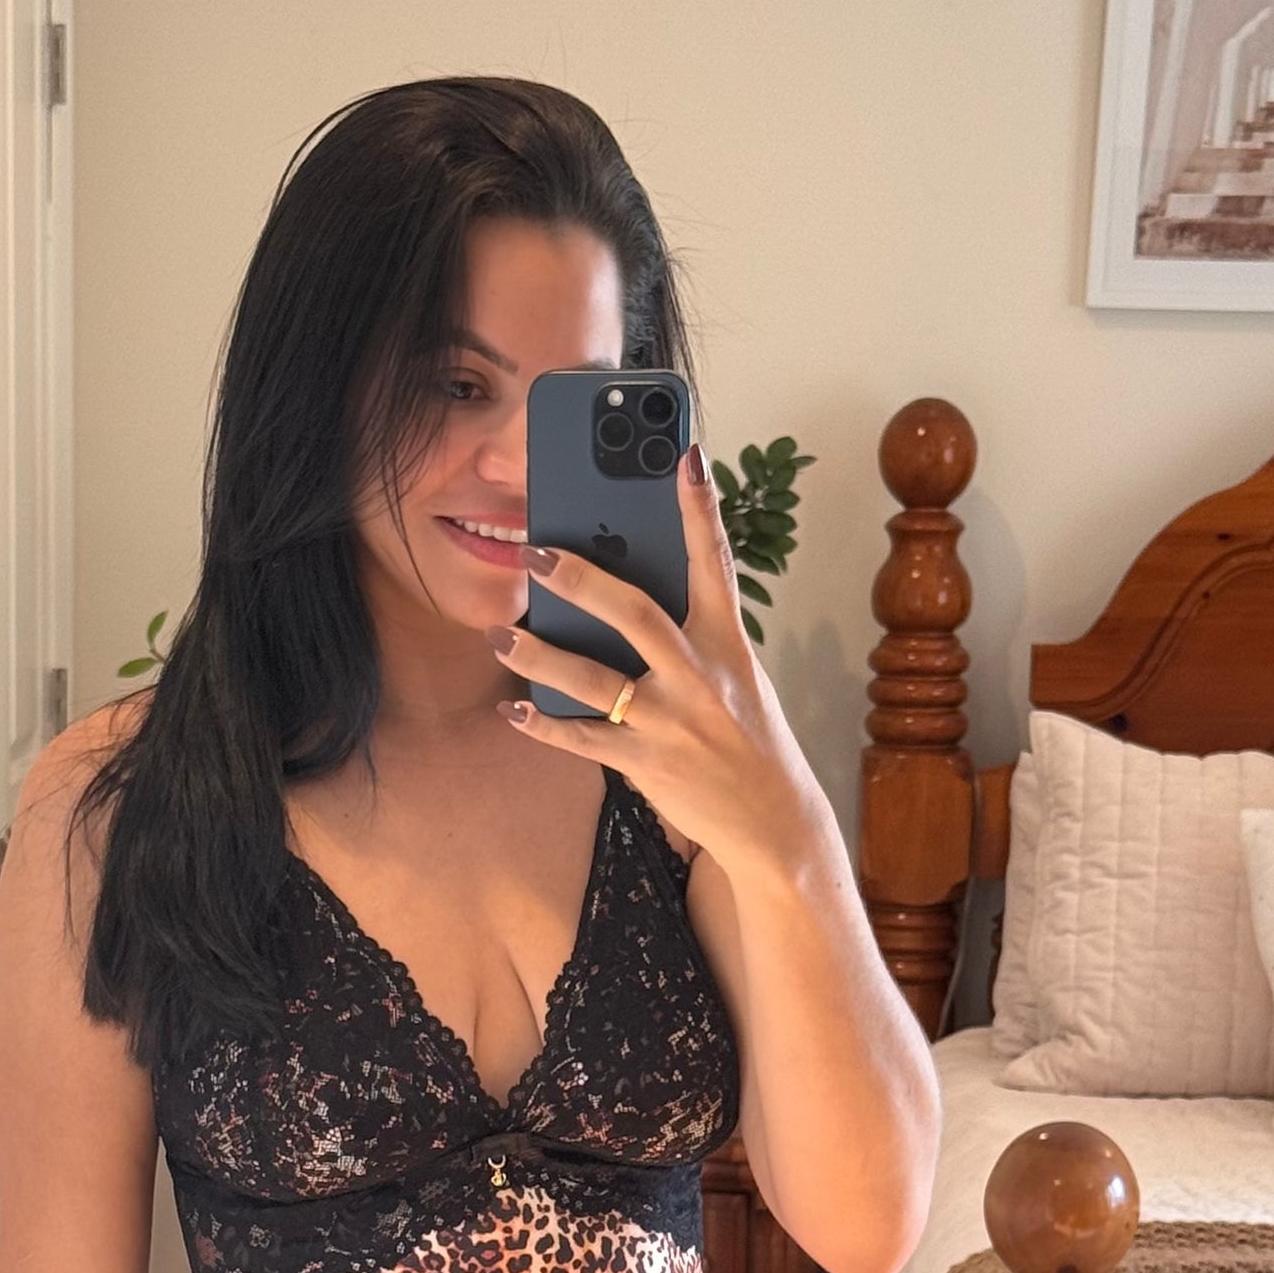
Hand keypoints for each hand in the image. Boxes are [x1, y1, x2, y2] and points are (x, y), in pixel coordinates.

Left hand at [489, 442, 825, 882]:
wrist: (773, 819)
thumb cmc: (745, 735)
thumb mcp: (733, 676)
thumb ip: (687, 636)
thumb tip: (619, 595)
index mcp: (727, 643)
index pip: (714, 562)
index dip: (700, 507)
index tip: (684, 453)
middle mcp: (701, 675)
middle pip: (635, 613)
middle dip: (581, 579)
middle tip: (534, 551)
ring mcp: (672, 721)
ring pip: (593, 679)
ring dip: (538, 655)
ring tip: (499, 635)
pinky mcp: (647, 763)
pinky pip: (583, 739)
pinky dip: (543, 724)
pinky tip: (514, 709)